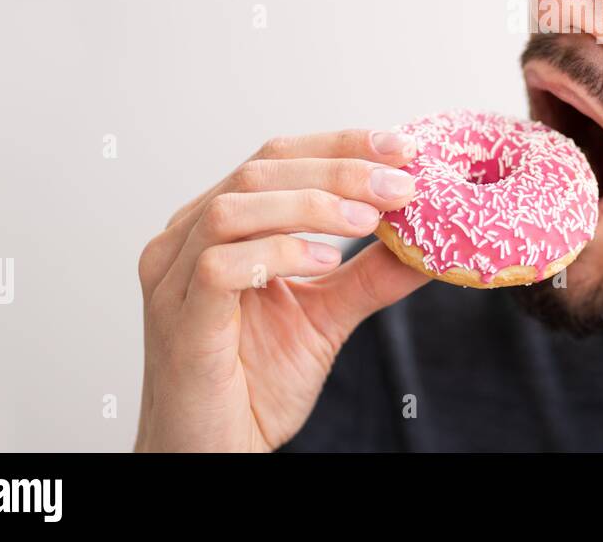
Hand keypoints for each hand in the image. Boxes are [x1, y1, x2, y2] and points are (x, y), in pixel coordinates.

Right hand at [134, 129, 428, 451]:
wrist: (212, 456)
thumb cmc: (253, 387)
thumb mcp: (326, 315)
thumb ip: (369, 274)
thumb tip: (429, 240)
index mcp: (215, 226)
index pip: (278, 158)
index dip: (341, 145)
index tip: (404, 148)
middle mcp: (183, 240)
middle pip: (259, 169)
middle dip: (339, 168)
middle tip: (401, 183)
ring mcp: (172, 278)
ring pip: (236, 206)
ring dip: (312, 204)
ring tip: (368, 220)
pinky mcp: (180, 320)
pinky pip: (220, 266)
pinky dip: (279, 254)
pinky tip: (325, 263)